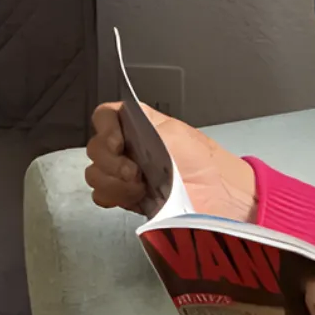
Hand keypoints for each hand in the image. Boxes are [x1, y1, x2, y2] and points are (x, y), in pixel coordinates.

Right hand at [83, 102, 257, 219]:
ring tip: (140, 187)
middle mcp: (128, 147)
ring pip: (95, 173)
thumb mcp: (174, 134)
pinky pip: (102, 195)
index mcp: (140, 125)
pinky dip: (113, 196)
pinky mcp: (127, 197)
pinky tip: (134, 197)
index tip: (117, 144)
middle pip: (95, 148)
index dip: (105, 129)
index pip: (105, 116)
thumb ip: (143, 124)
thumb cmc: (204, 162)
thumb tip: (120, 123)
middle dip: (111, 162)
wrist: (219, 197)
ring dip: (113, 182)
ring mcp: (125, 173)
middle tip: (134, 171)